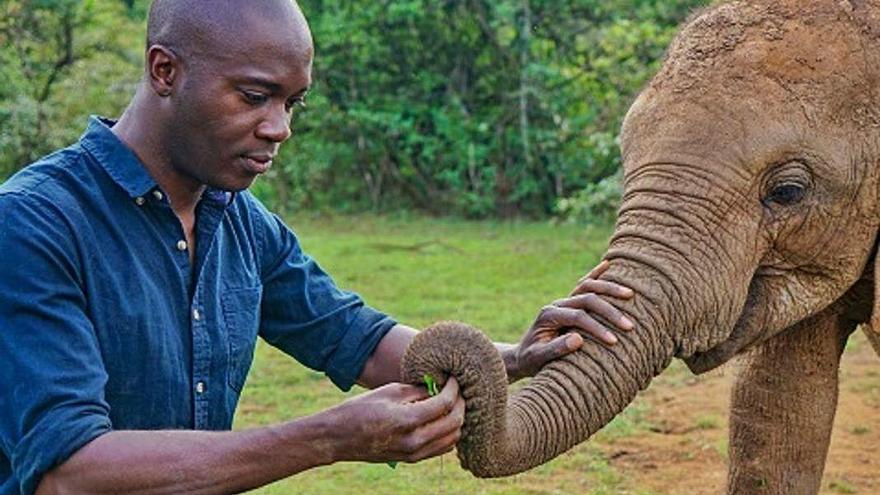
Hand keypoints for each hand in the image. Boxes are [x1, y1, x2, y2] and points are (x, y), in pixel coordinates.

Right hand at [326, 378, 464, 463]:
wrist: (338, 438)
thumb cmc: (359, 409)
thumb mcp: (388, 392)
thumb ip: (417, 391)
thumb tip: (438, 387)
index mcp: (407, 420)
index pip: (444, 404)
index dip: (454, 389)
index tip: (455, 378)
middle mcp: (414, 441)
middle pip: (454, 423)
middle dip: (460, 404)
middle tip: (458, 390)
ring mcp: (414, 454)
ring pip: (452, 439)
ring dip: (457, 420)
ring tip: (452, 404)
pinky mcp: (411, 460)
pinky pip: (441, 448)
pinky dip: (448, 434)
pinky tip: (442, 420)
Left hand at [506, 260, 633, 380]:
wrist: (523, 355)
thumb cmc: (531, 360)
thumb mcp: (538, 358)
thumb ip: (556, 349)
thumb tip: (578, 339)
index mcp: (549, 315)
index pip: (578, 316)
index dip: (596, 327)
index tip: (613, 340)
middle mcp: (557, 304)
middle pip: (586, 298)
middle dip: (609, 311)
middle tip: (629, 325)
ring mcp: (564, 301)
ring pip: (588, 287)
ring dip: (609, 289)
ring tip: (630, 294)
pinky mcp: (570, 303)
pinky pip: (584, 284)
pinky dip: (596, 274)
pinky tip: (608, 265)